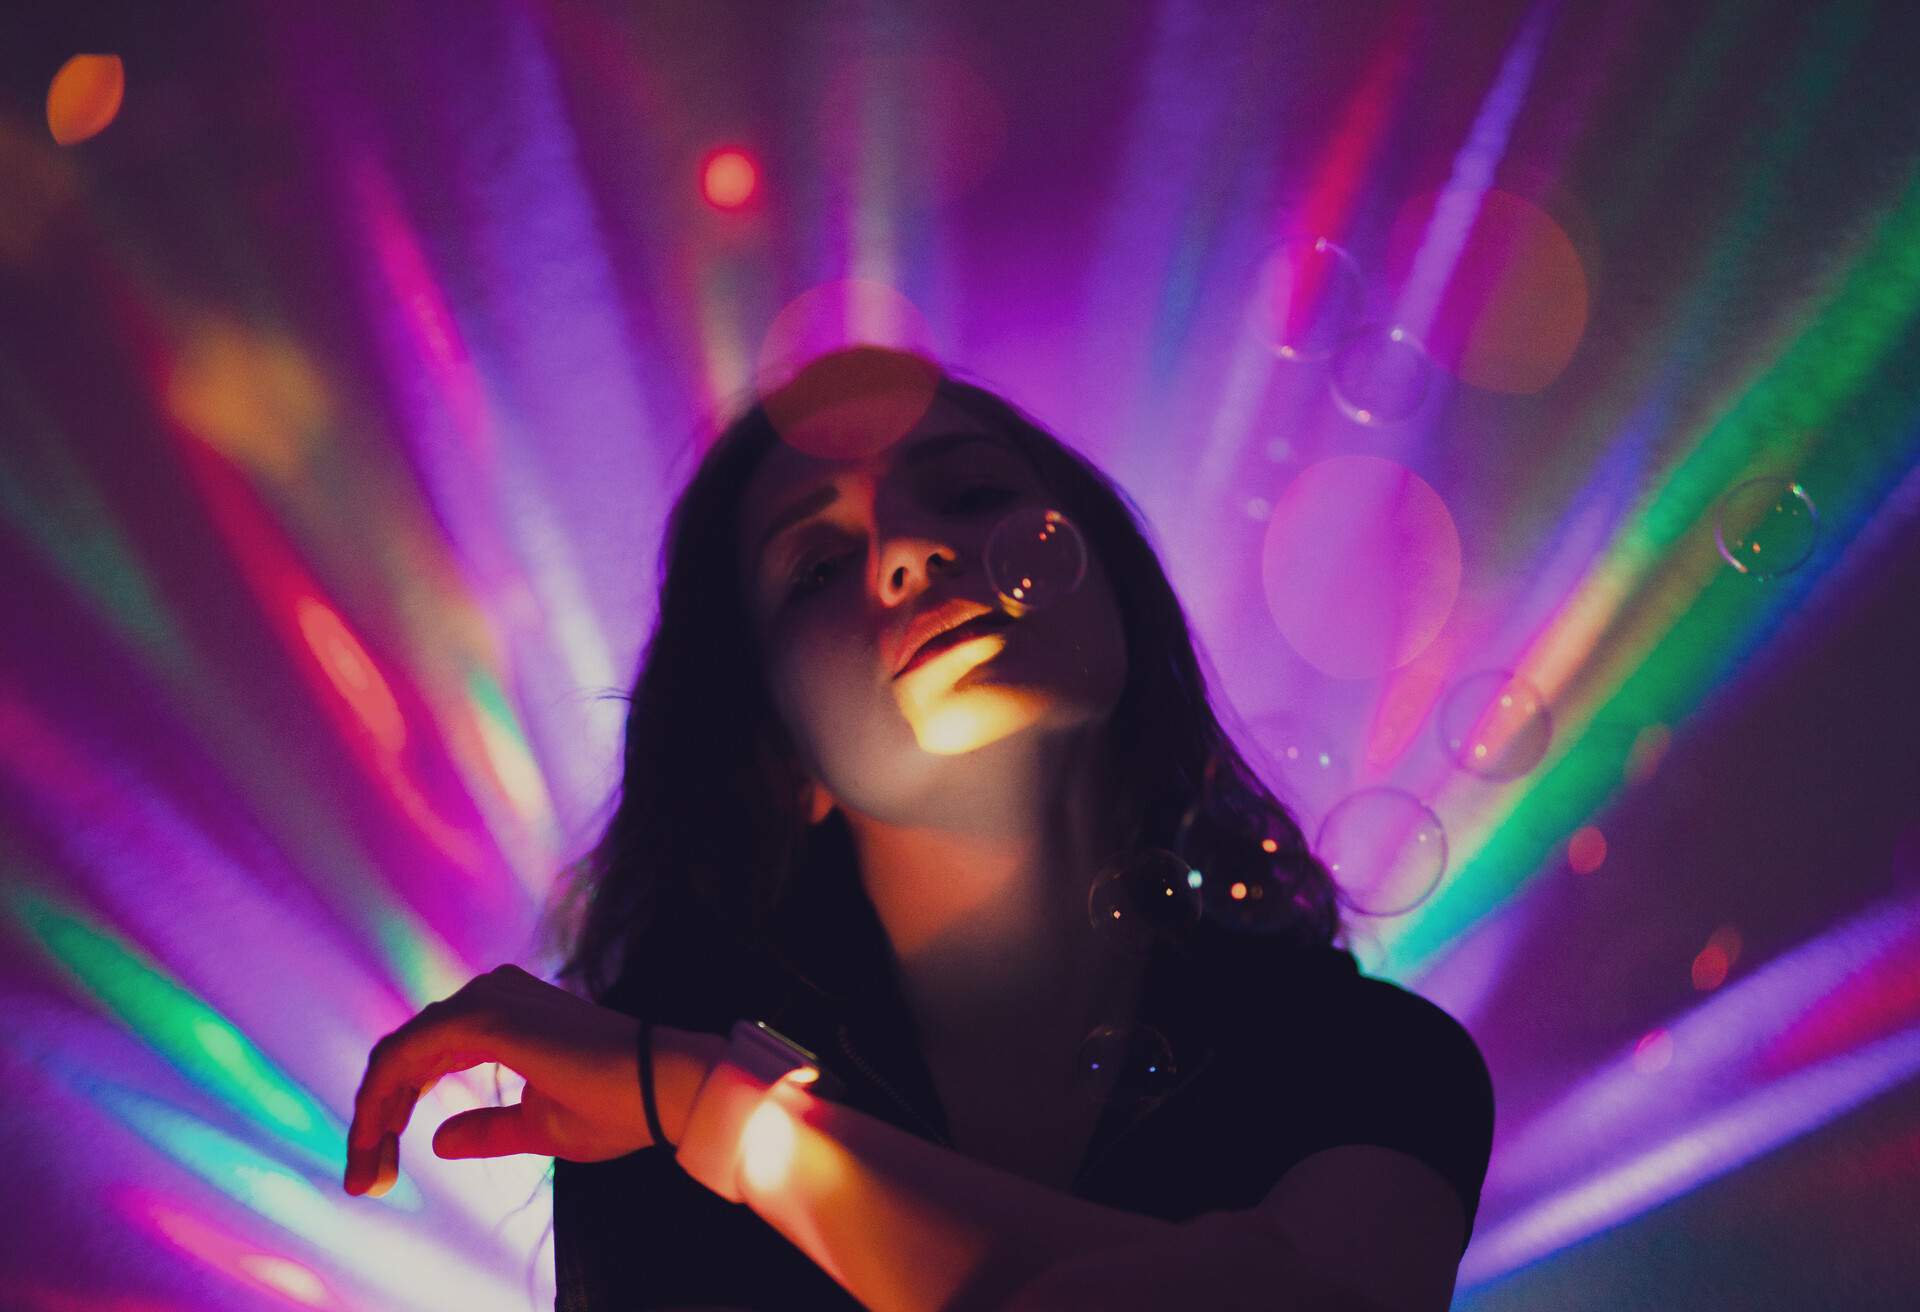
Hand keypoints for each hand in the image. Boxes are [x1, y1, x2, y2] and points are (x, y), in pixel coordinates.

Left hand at [344, 964, 654, 1196]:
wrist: (663, 1089)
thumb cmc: (616, 1107)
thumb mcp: (537, 1126)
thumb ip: (487, 1129)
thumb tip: (437, 1142)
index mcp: (505, 1016)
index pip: (426, 1056)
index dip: (393, 1109)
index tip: (380, 1165)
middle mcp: (491, 996)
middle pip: (406, 1055)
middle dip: (375, 1117)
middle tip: (363, 1178)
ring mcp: (487, 1000)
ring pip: (399, 1054)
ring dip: (373, 1112)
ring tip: (365, 1167)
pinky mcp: (485, 1017)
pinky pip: (407, 1054)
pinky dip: (381, 1096)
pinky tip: (374, 1136)